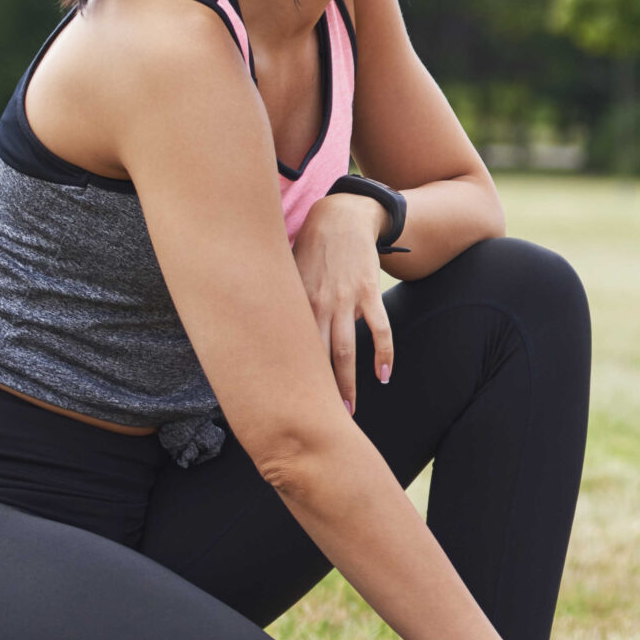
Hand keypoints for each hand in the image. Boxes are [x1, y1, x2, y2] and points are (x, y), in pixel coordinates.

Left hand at [291, 191, 395, 410]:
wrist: (341, 216)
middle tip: (318, 422)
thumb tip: (254, 328)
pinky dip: (384, 354)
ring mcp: (346, 300)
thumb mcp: (284, 270)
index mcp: (294, 302)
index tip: (282, 404)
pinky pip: (380, 329)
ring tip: (348, 411)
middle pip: (317, 359)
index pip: (289, 349)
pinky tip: (384, 374)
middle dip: (318, 393)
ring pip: (346, 351)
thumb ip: (275, 300)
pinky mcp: (369, 293)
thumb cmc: (308, 246)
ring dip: (348, 384)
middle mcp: (318, 305)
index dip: (287, 378)